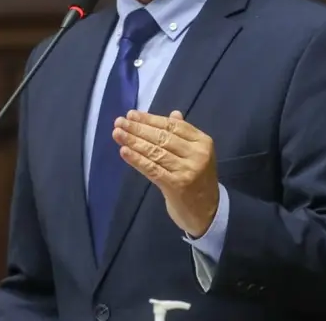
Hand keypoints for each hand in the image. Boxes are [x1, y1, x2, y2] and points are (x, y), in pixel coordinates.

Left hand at [112, 109, 218, 237]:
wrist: (208, 212)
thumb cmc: (198, 179)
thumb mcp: (197, 154)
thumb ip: (185, 135)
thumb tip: (173, 114)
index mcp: (203, 141)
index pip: (173, 126)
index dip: (150, 119)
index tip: (131, 114)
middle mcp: (197, 154)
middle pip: (162, 137)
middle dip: (138, 128)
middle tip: (119, 122)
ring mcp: (187, 170)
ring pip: (155, 152)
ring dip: (133, 141)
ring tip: (117, 134)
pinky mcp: (176, 185)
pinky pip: (152, 169)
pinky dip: (136, 159)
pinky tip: (124, 151)